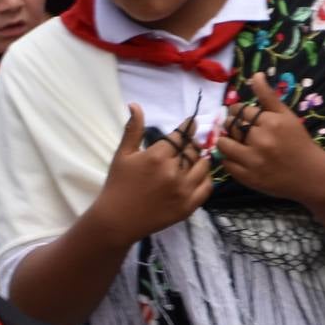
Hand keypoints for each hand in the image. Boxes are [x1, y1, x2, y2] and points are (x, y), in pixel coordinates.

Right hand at [92, 104, 213, 243]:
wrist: (117, 220)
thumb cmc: (118, 185)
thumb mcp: (122, 155)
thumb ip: (133, 129)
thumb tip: (135, 105)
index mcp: (156, 157)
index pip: (181, 136)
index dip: (188, 127)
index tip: (192, 123)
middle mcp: (173, 172)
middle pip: (193, 150)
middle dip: (192, 145)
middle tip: (188, 145)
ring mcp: (183, 190)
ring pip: (203, 166)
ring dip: (200, 160)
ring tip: (193, 160)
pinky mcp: (188, 206)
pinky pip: (207, 187)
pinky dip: (205, 178)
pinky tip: (197, 176)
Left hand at [214, 75, 324, 202]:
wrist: (310, 174)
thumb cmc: (297, 141)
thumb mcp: (286, 116)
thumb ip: (268, 96)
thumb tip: (255, 74)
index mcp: (271, 123)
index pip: (241, 110)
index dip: (239, 112)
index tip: (243, 116)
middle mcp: (261, 141)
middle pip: (231, 125)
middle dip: (231, 125)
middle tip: (240, 129)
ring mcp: (253, 160)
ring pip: (223, 144)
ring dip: (225, 141)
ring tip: (236, 141)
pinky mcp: (247, 177)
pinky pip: (225, 163)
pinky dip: (228, 158)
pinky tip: (240, 157)